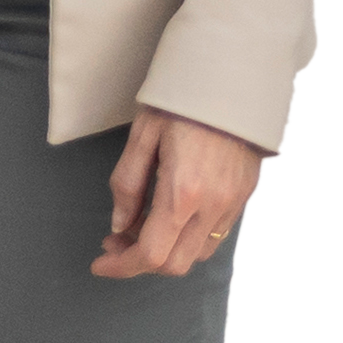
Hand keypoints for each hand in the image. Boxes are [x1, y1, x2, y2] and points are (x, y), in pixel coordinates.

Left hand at [93, 106, 262, 279]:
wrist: (232, 75)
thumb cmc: (181, 100)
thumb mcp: (143, 136)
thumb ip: (127, 186)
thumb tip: (120, 226)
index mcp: (183, 193)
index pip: (151, 255)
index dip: (121, 266)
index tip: (99, 263)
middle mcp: (213, 206)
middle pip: (174, 264)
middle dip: (140, 262)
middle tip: (115, 242)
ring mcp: (233, 203)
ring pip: (197, 254)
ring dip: (166, 252)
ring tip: (141, 228)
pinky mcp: (244, 195)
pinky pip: (216, 235)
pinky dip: (188, 239)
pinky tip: (170, 218)